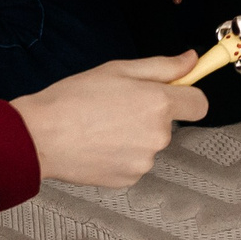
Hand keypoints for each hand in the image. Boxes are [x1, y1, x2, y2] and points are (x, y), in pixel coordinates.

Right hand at [11, 54, 206, 186]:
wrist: (41, 136)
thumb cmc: (73, 99)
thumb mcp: (118, 70)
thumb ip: (162, 66)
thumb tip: (191, 61)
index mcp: (158, 104)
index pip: (199, 104)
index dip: (187, 95)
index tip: (175, 91)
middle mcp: (158, 136)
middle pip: (168, 123)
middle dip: (149, 113)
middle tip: (116, 104)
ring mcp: (144, 161)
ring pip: (149, 143)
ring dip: (133, 135)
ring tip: (101, 125)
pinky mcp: (129, 179)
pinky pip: (133, 161)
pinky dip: (120, 154)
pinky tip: (98, 144)